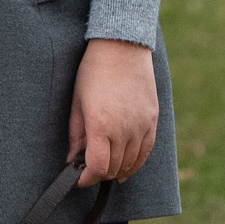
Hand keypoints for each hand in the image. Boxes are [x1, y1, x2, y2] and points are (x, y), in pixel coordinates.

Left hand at [68, 38, 159, 187]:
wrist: (122, 44)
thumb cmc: (94, 70)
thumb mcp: (77, 101)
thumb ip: (76, 134)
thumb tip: (72, 161)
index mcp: (101, 125)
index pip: (97, 168)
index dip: (86, 179)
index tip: (77, 179)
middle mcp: (124, 129)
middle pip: (114, 168)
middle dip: (99, 173)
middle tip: (89, 169)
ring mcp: (141, 125)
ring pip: (131, 163)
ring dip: (117, 169)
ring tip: (106, 166)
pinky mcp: (152, 119)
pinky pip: (146, 151)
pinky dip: (136, 162)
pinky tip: (127, 166)